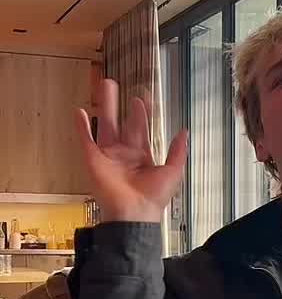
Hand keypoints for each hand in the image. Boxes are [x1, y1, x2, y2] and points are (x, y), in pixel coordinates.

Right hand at [74, 77, 188, 223]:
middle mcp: (123, 154)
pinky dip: (82, 127)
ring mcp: (108, 156)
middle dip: (118, 104)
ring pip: (104, 125)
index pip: (140, 129)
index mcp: (141, 157)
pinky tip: (80, 112)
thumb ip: (178, 150)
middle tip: (115, 85)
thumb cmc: (154, 197)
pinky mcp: (93, 160)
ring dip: (103, 107)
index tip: (141, 98)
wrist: (135, 212)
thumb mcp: (173, 171)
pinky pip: (86, 140)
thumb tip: (184, 131)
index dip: (141, 113)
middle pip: (120, 123)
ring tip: (103, 87)